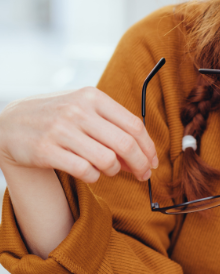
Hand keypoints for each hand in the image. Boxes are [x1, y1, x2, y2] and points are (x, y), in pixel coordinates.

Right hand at [0, 87, 158, 182]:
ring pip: (107, 160)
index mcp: (93, 97)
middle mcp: (78, 111)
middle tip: (143, 175)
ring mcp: (61, 130)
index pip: (134, 125)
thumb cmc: (57, 117)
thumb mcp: (84, 108)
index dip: (148, 147)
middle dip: (140, 163)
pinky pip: (85, 171)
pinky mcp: (46, 150)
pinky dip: (94, 176)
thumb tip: (143, 154)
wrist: (10, 122)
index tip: (153, 161)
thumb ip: (112, 126)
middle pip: (125, 144)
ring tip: (110, 170)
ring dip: (114, 170)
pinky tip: (91, 172)